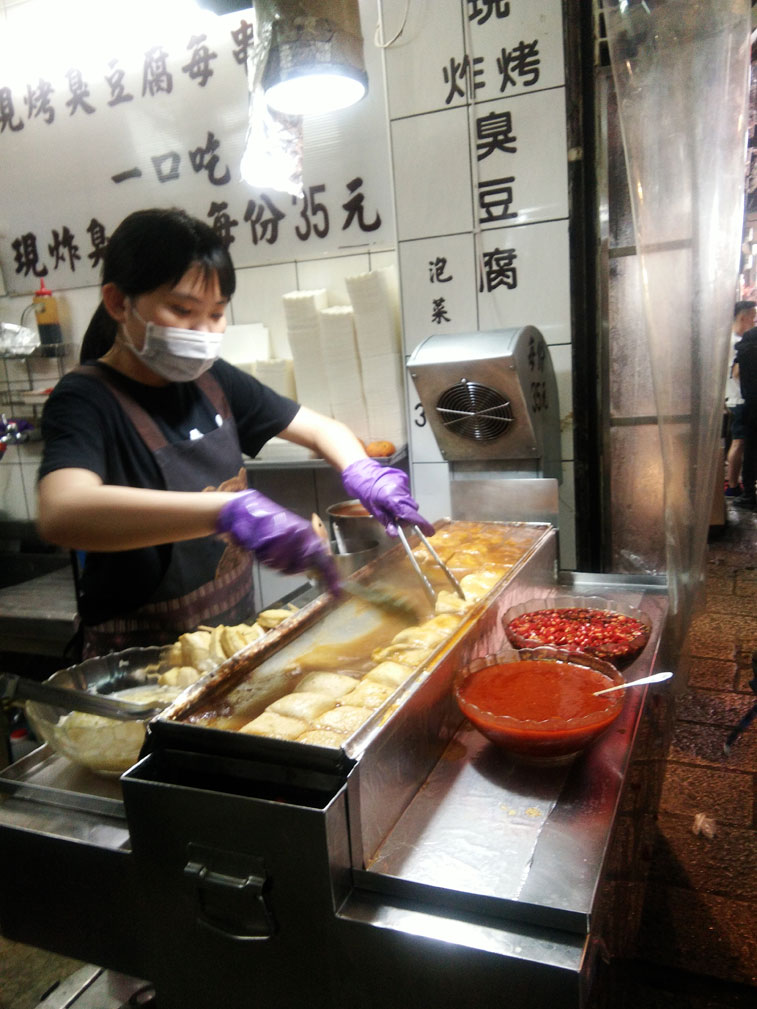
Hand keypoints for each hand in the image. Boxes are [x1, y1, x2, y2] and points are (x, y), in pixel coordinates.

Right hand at [216, 491, 339, 592]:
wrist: (246, 511)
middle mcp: (300, 534)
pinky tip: (261, 545)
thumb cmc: (268, 526)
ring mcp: (286, 535)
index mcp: (307, 533)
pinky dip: (264, 558)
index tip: (337, 593)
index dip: (331, 577)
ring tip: (267, 547)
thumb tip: (315, 571)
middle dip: (290, 567)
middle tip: (276, 555)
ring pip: (284, 566)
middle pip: (302, 567)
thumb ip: (302, 552)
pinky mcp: (270, 538)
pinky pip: (270, 560)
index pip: (324, 559)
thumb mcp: (290, 536)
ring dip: (274, 562)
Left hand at [341, 458, 434, 536]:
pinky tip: (392, 498)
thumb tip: (394, 534)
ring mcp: (404, 485)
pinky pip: (407, 494)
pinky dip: (402, 499)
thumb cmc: (368, 494)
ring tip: (391, 507)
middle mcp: (401, 492)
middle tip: (397, 521)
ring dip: (404, 507)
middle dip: (408, 517)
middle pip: (412, 509)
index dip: (422, 524)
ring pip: (410, 502)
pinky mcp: (404, 480)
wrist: (366, 475)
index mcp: (393, 501)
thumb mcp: (375, 511)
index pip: (411, 515)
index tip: (430, 532)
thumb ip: (387, 522)